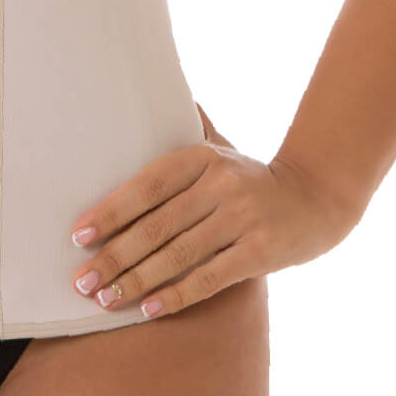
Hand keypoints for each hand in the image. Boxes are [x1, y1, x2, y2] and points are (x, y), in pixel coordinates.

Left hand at [69, 104, 358, 319]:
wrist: (317, 198)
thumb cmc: (252, 177)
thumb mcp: (221, 146)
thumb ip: (187, 125)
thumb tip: (148, 86)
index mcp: (203, 157)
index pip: (148, 185)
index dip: (111, 210)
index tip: (78, 235)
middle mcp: (221, 185)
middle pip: (157, 226)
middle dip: (114, 256)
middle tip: (81, 281)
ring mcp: (242, 219)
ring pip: (178, 256)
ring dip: (136, 281)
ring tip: (103, 300)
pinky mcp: (259, 253)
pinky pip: (209, 278)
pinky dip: (176, 295)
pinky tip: (148, 309)